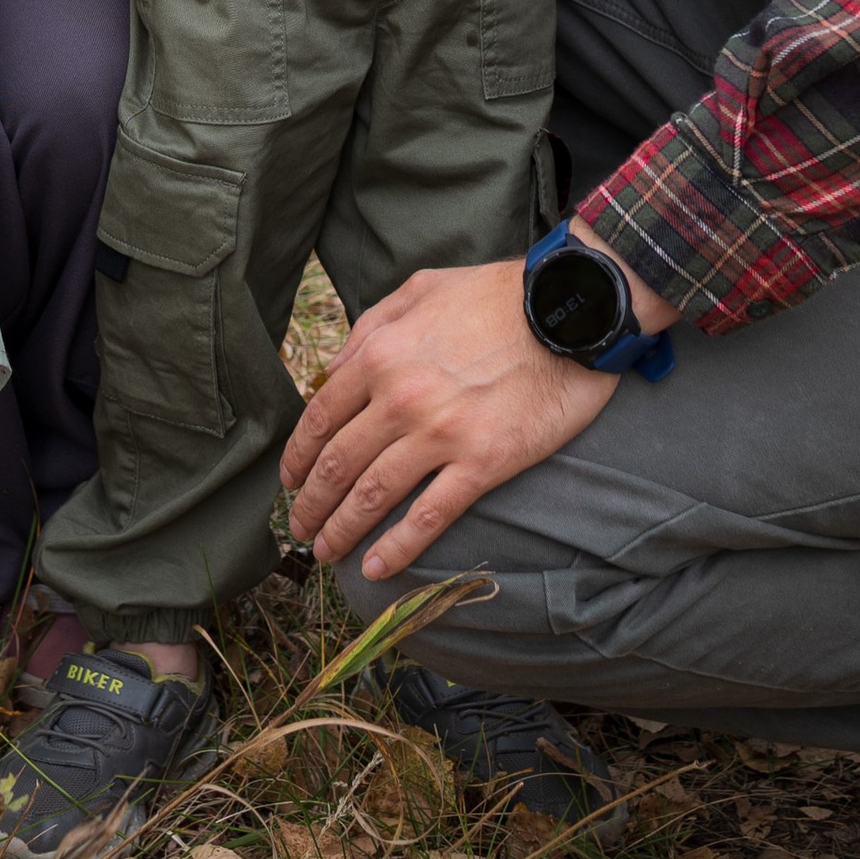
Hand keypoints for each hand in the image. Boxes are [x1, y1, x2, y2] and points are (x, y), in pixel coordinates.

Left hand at [282, 257, 633, 575]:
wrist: (568, 310)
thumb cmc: (494, 296)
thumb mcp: (419, 290)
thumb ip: (370, 328)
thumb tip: (333, 369)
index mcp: (380, 355)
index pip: (320, 418)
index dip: (299, 457)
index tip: (291, 481)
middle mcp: (400, 399)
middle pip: (338, 464)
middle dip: (312, 504)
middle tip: (300, 529)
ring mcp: (441, 434)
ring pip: (374, 496)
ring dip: (342, 531)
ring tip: (326, 553)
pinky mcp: (483, 463)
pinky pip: (429, 516)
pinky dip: (397, 548)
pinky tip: (376, 568)